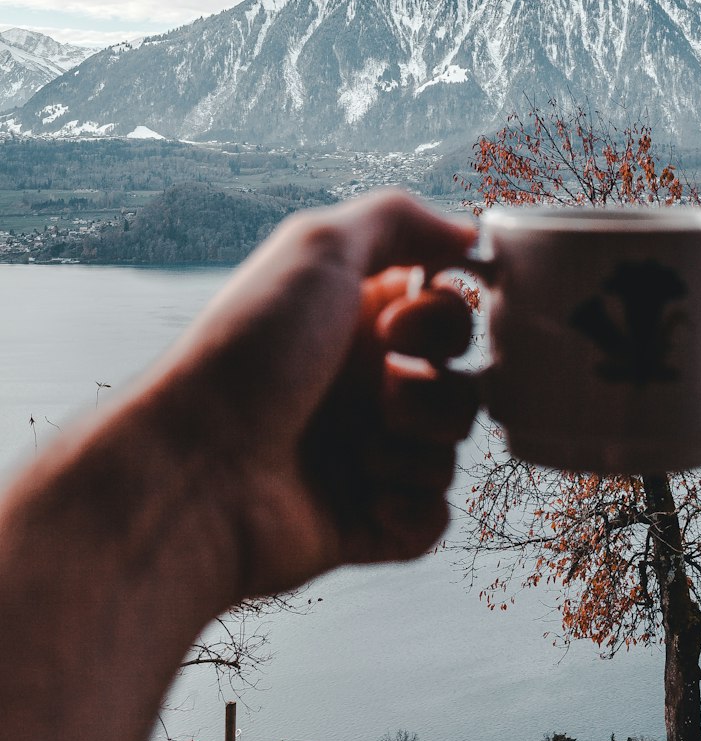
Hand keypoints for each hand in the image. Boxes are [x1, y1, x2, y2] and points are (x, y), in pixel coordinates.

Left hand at [133, 189, 478, 605]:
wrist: (192, 472)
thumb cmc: (248, 352)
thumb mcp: (316, 247)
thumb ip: (398, 218)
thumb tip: (467, 233)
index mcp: (355, 323)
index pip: (448, 311)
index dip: (443, 318)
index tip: (395, 325)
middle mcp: (362, 385)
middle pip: (462, 380)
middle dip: (435, 385)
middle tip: (379, 388)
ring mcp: (365, 455)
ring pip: (452, 447)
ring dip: (418, 443)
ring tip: (359, 449)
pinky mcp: (366, 522)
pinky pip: (434, 517)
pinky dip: (411, 508)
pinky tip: (365, 499)